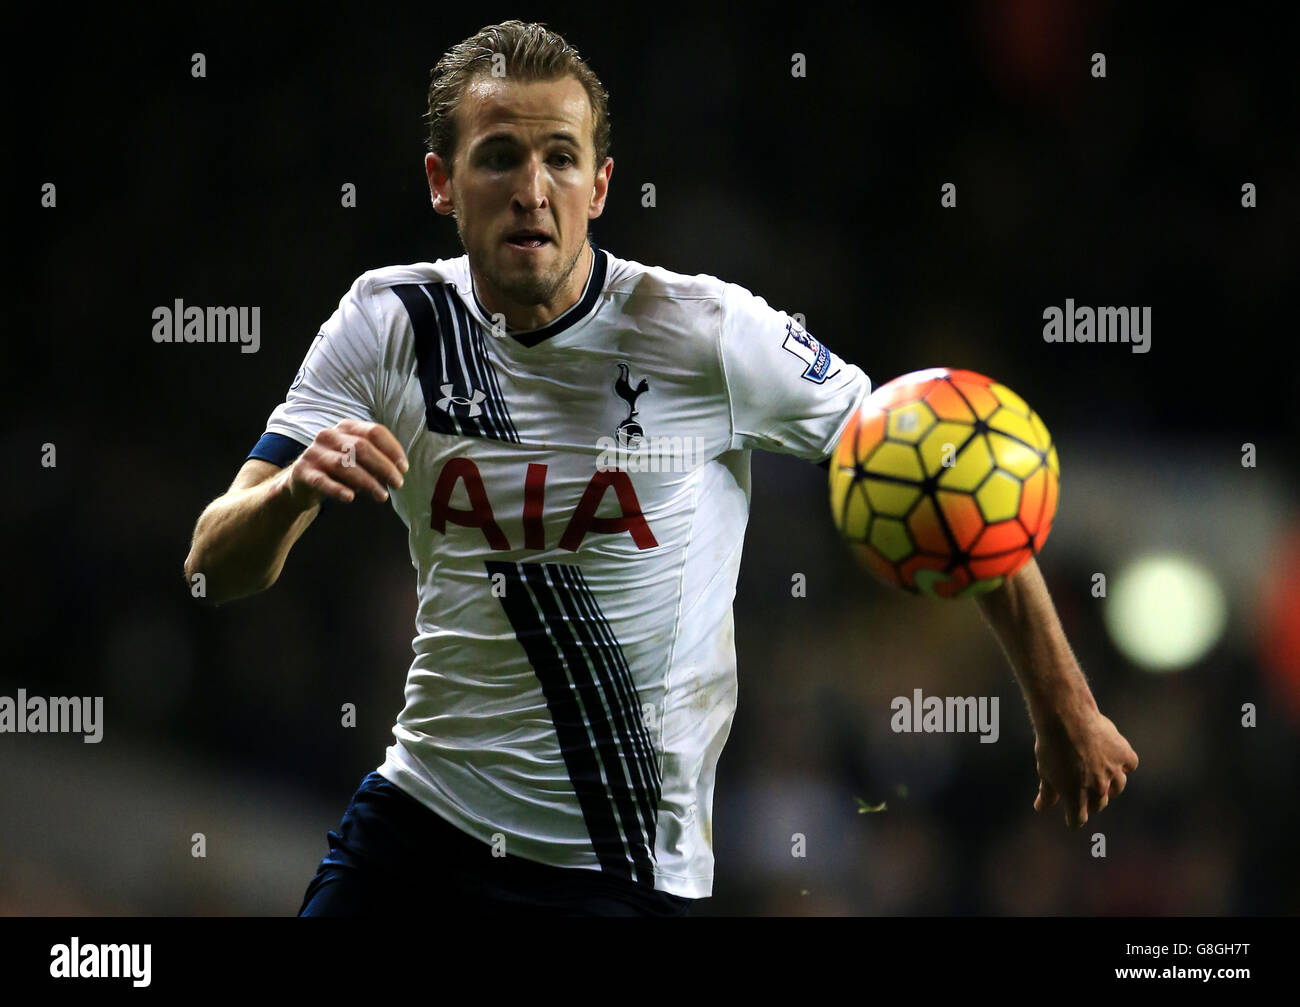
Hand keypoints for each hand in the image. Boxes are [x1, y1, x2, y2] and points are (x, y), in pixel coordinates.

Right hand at [282, 420, 408, 508]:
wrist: (302, 483)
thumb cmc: (338, 471)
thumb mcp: (359, 462)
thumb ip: (376, 463)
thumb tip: (397, 474)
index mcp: (346, 428)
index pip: (374, 432)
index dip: (392, 449)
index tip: (404, 468)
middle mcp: (328, 436)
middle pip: (361, 447)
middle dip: (384, 466)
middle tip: (398, 484)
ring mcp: (313, 453)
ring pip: (344, 464)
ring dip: (367, 482)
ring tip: (382, 496)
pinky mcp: (303, 472)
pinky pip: (322, 481)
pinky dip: (337, 489)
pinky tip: (350, 498)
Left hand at [1032, 707, 1137, 828]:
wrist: (1066, 718)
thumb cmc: (1051, 746)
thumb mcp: (1045, 771)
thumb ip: (1047, 793)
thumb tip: (1041, 808)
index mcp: (1075, 796)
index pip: (1078, 819)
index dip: (1074, 818)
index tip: (1072, 816)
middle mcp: (1097, 788)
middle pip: (1098, 803)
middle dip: (1090, 800)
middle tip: (1084, 790)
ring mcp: (1112, 772)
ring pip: (1117, 787)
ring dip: (1110, 786)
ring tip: (1102, 777)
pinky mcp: (1123, 754)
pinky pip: (1130, 765)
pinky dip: (1124, 763)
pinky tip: (1116, 758)